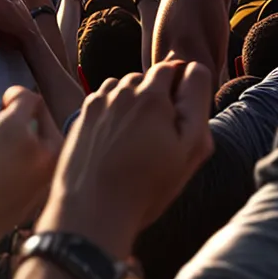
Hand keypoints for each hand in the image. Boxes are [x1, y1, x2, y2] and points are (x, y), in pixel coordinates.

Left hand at [38, 60, 212, 255]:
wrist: (92, 210)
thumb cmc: (146, 185)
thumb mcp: (189, 148)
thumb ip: (196, 100)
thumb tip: (195, 68)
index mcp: (152, 96)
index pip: (171, 68)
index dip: (179, 89)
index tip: (180, 117)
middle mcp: (122, 90)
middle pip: (146, 78)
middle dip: (156, 96)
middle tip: (159, 135)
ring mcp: (98, 103)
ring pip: (122, 88)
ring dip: (132, 103)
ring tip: (136, 139)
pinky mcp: (81, 117)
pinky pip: (102, 101)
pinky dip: (111, 112)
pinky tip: (115, 141)